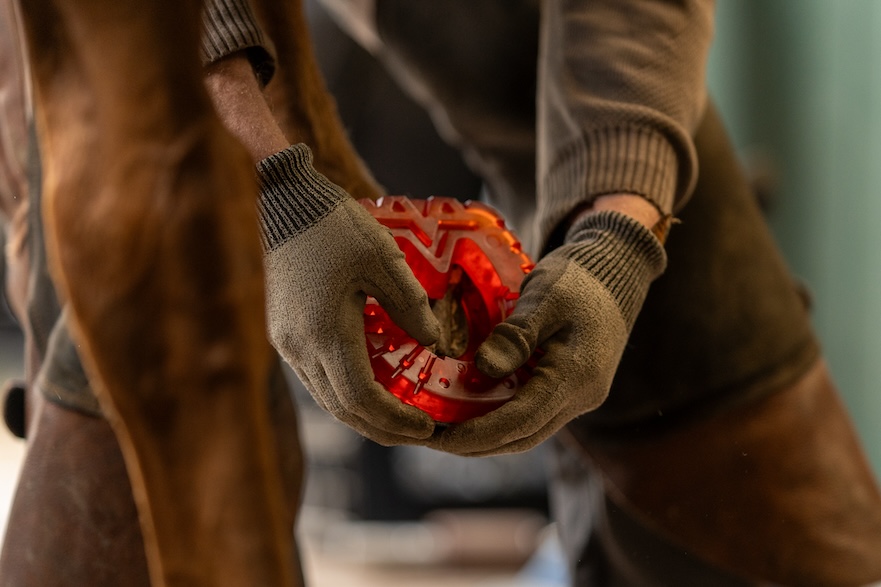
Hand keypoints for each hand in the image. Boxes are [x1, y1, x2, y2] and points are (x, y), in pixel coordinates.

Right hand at [258, 144, 439, 444]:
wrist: (283, 201)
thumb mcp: (383, 259)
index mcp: (325, 333)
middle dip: (383, 429)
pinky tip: (371, 386)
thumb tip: (435, 344)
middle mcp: (300, 348)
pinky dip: (347, 393)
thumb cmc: (334, 225)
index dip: (396, 422)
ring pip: (327, 398)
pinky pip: (317, 378)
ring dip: (364, 416)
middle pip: (343, 410)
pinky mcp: (284, 332)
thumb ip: (411, 306)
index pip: (362, 400)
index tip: (427, 428)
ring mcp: (287, 342)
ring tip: (399, 418)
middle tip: (419, 434)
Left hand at [429, 209, 665, 455]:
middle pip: (523, 437)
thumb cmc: (578, 278)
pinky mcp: (571, 391)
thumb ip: (516, 336)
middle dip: (475, 444)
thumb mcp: (544, 297)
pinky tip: (470, 412)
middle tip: (430, 439)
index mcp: (576, 376)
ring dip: (487, 438)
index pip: (521, 421)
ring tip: (444, 431)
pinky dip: (500, 420)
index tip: (439, 438)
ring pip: (528, 432)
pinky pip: (533, 416)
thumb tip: (484, 368)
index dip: (478, 435)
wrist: (615, 272)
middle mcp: (581, 396)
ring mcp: (579, 397)